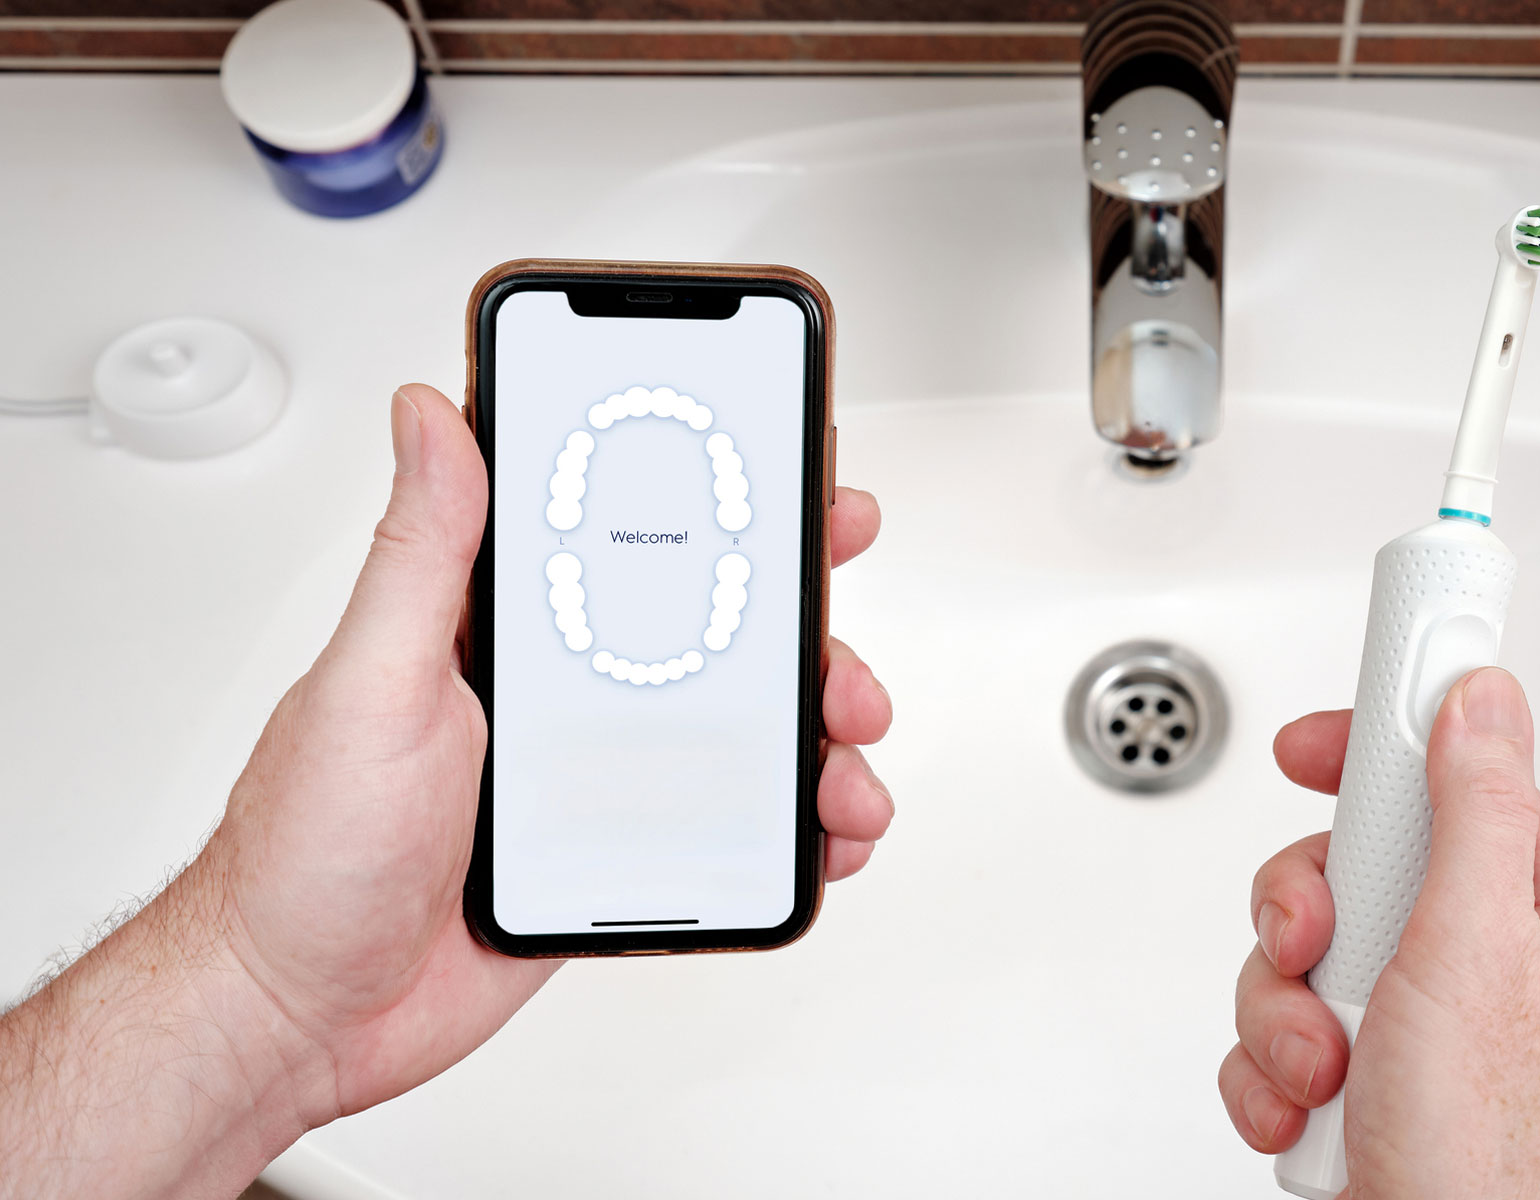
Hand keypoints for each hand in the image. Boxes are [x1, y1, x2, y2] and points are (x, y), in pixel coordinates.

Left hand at [0, 384, 893, 1198]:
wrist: (299, 1013)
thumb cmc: (307, 851)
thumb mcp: (372, 681)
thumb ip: (422, 552)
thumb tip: (427, 414)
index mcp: (502, 628)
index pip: (627, 534)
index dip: (724, 503)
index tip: (799, 482)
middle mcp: (558, 692)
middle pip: (715, 636)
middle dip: (804, 637)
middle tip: (838, 658)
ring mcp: (593, 776)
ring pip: (741, 735)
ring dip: (816, 743)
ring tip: (842, 776)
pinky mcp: (615, 857)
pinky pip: (729, 830)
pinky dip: (791, 832)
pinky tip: (819, 839)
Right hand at [1219, 667, 1539, 1198]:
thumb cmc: (1484, 1154)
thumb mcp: (1479, 949)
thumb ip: (1477, 811)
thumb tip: (1484, 698)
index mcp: (1536, 919)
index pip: (1458, 784)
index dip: (1380, 753)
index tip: (1315, 741)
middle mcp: (1473, 965)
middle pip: (1352, 863)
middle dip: (1307, 915)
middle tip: (1319, 946)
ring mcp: (1406, 1023)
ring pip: (1296, 948)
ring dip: (1282, 1011)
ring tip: (1324, 1065)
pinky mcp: (1349, 1075)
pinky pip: (1270, 1027)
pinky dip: (1267, 1071)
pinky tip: (1305, 1110)